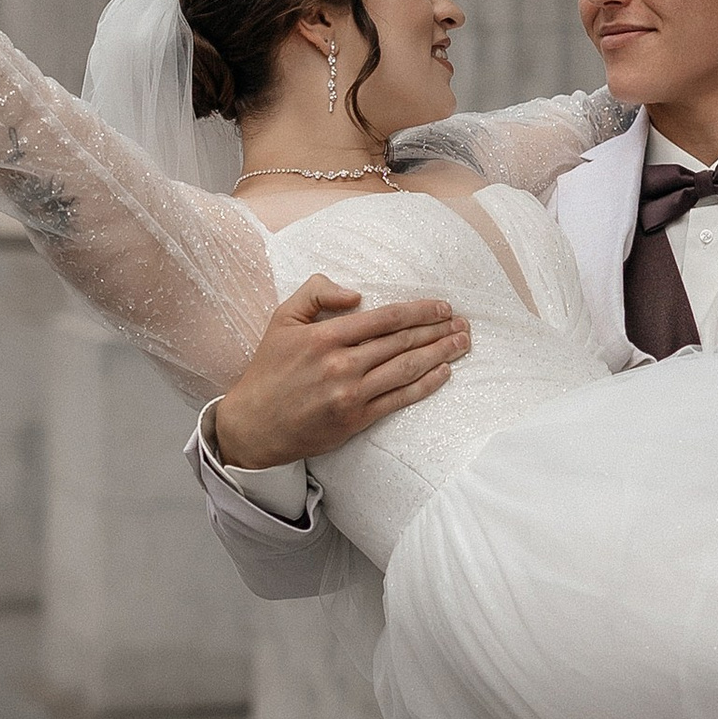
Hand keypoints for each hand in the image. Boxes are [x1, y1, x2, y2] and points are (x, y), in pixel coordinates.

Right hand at [212, 276, 473, 471]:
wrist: (254, 425)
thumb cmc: (270, 368)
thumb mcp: (282, 319)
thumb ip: (315, 293)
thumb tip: (356, 295)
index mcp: (324, 337)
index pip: (384, 318)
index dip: (418, 311)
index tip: (442, 306)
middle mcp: (341, 365)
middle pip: (402, 342)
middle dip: (437, 330)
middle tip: (463, 323)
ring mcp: (350, 395)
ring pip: (406, 369)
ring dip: (440, 354)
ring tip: (462, 342)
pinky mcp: (356, 420)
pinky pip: (399, 400)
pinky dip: (425, 385)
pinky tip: (444, 373)